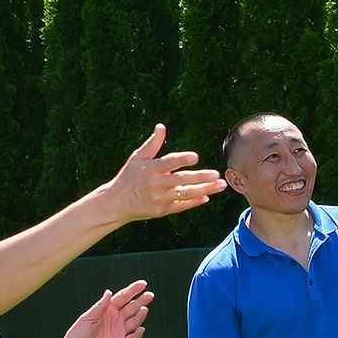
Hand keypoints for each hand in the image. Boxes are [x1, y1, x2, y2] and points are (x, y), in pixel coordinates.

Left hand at [61, 282, 151, 337]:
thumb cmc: (79, 332)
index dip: (133, 290)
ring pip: (134, 321)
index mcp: (109, 309)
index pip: (124, 297)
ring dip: (140, 315)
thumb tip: (109, 292)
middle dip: (141, 301)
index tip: (143, 284)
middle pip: (132, 307)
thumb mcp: (89, 316)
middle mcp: (117, 318)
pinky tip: (141, 329)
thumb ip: (100, 306)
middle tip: (149, 295)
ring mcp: (120, 330)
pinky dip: (138, 335)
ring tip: (144, 309)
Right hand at [102, 127, 223, 222]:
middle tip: (217, 174)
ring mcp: (159, 199)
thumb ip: (152, 144)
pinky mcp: (162, 211)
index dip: (182, 159)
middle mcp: (155, 184)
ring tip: (221, 185)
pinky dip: (194, 202)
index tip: (195, 157)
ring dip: (205, 190)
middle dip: (200, 177)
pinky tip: (207, 197)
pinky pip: (181, 206)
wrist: (116, 203)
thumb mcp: (137, 158)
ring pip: (186, 194)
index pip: (168, 162)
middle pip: (181, 180)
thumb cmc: (128, 177)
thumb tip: (161, 126)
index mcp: (150, 169)